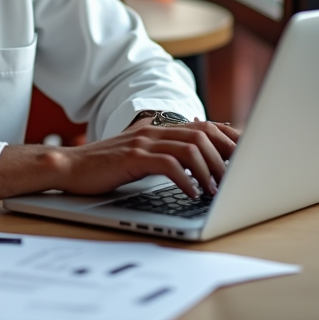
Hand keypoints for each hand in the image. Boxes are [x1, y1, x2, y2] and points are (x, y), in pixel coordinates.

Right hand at [59, 120, 239, 197]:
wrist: (70, 166)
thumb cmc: (105, 164)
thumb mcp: (139, 152)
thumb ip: (164, 148)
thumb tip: (197, 154)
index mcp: (158, 127)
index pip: (204, 126)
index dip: (229, 138)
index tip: (248, 154)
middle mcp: (154, 130)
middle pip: (202, 134)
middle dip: (225, 155)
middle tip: (238, 178)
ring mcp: (143, 141)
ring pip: (190, 148)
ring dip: (208, 171)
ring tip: (216, 191)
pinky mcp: (132, 157)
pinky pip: (168, 164)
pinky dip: (185, 179)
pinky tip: (191, 193)